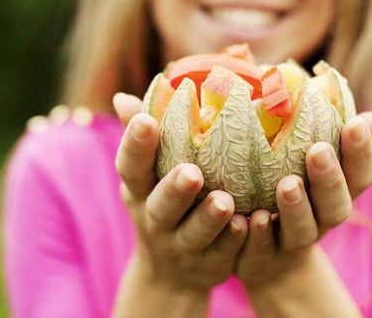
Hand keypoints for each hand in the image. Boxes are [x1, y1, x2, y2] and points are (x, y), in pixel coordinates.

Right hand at [112, 93, 248, 293]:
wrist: (169, 275)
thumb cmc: (162, 205)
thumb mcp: (147, 179)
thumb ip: (144, 141)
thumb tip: (123, 98)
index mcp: (139, 192)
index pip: (130, 167)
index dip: (135, 146)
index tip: (147, 121)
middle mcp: (155, 221)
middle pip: (160, 207)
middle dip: (175, 190)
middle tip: (192, 172)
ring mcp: (181, 248)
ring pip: (194, 234)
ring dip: (208, 218)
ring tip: (225, 202)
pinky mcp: (209, 266)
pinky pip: (223, 254)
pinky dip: (234, 241)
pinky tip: (248, 223)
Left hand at [235, 112, 371, 289]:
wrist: (270, 262)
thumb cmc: (296, 199)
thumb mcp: (315, 171)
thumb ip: (336, 141)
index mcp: (338, 197)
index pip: (360, 177)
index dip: (361, 153)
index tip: (355, 123)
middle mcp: (322, 222)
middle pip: (336, 207)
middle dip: (329, 179)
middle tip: (319, 150)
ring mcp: (293, 243)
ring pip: (301, 230)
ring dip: (296, 208)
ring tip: (288, 184)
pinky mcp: (262, 258)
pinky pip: (261, 249)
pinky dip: (257, 235)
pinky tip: (249, 218)